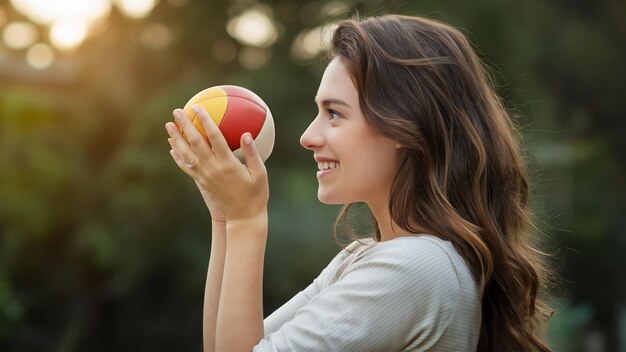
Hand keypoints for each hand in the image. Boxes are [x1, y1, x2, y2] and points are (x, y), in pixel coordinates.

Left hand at [165, 105, 268, 222]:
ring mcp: (205, 176)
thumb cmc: (256, 195)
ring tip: (168, 126)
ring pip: (186, 154)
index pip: (213, 137)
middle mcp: (213, 168)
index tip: (197, 108)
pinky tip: (172, 148)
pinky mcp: (202, 183)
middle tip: (177, 111)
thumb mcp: (260, 173)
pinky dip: (178, 157)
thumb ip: (252, 153)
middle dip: (185, 125)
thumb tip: (246, 133)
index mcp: (228, 164)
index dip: (205, 121)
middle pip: (195, 143)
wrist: (244, 218)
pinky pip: (186, 168)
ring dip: (176, 139)